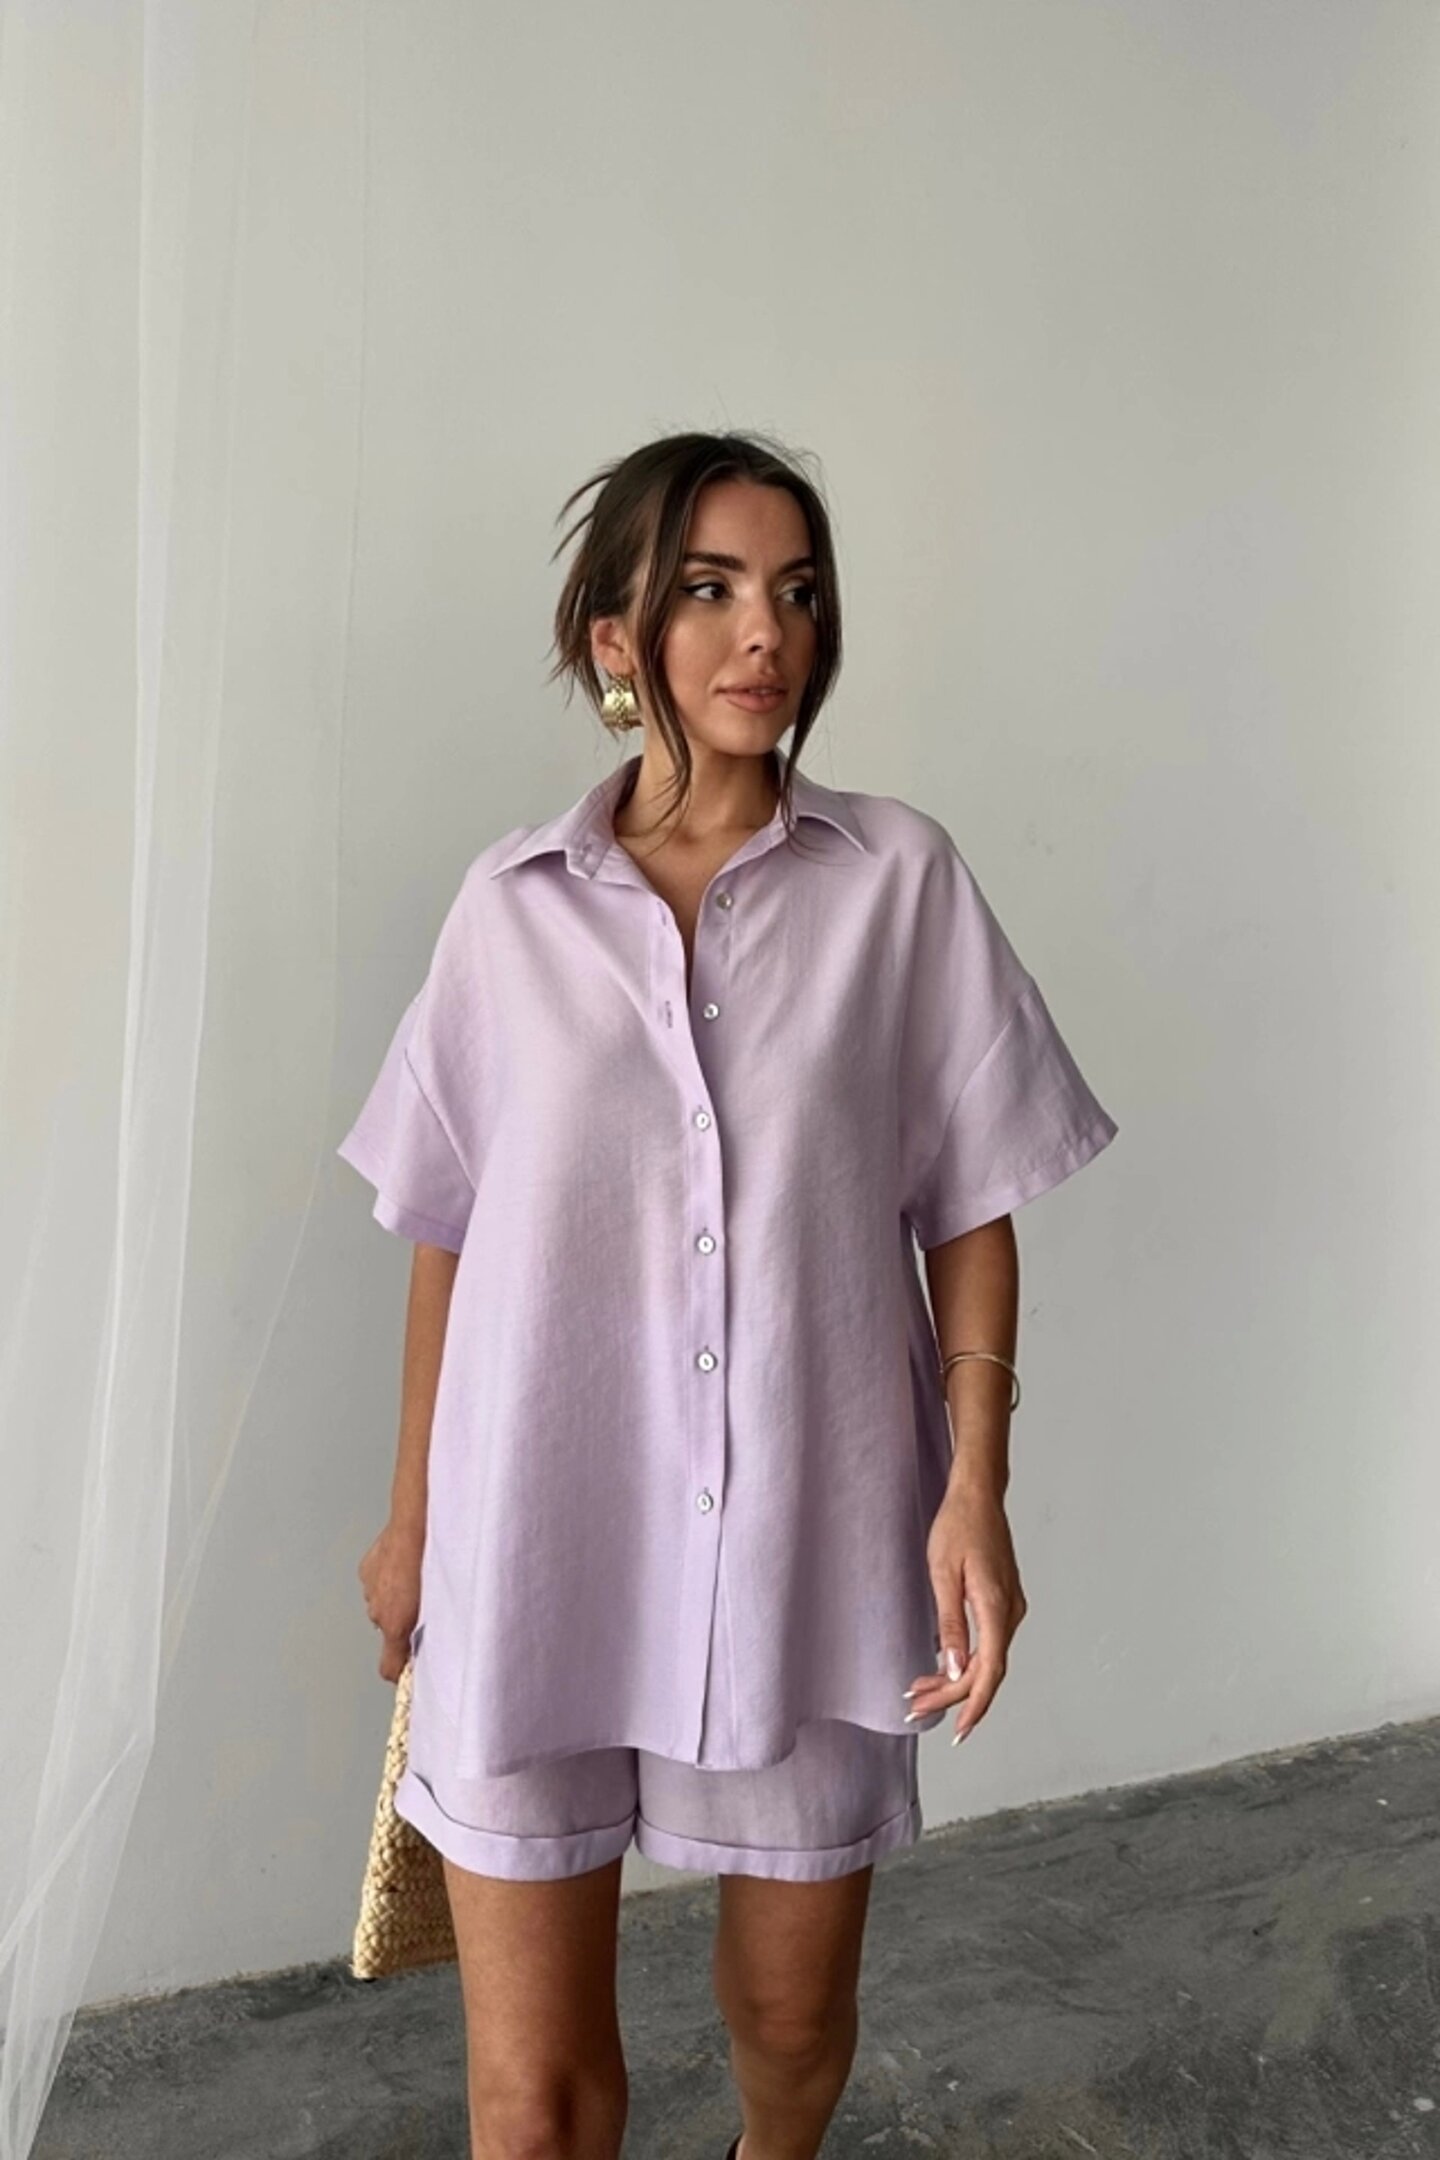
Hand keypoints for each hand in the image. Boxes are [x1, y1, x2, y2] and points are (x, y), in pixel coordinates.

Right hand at [356, 1518, 424, 1683]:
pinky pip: (376, 1582)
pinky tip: (405, 1563)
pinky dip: (388, 1578)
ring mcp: (370, 1589)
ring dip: (396, 1598)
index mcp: (395, 1624)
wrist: (419, 1521)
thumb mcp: (445, 1600)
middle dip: (404, 1625)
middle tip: (425, 1608)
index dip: (401, 1670)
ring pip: (382, 1604)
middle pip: (389, 1632)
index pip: (388, 1668)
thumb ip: (435, 1628)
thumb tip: (434, 1644)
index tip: (410, 1670)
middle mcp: (377, 1611)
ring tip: (417, 1580)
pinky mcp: (366, 1569)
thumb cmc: (437, 1558)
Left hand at [903, 1485, 1027, 1742]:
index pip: (990, 1672)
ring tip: (920, 1691)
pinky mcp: (1003, 1602)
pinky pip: (988, 1643)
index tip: (959, 1730)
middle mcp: (1010, 1612)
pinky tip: (940, 1666)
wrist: (977, 1495)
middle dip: (952, 1695)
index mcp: (996, 1607)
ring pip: (986, 1659)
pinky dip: (964, 1660)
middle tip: (915, 1705)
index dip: (974, 1705)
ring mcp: (1009, 1608)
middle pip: (986, 1671)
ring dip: (956, 1679)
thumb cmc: (957, 1526)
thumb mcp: (943, 1574)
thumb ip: (950, 1624)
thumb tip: (954, 1670)